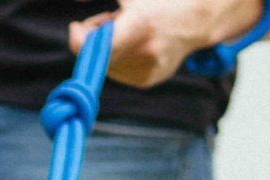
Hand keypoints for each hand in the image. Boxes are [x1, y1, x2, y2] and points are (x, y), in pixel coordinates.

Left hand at [70, 1, 252, 88]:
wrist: (195, 20)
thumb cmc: (161, 0)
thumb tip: (74, 6)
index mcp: (139, 26)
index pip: (93, 46)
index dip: (78, 38)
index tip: (76, 27)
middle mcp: (143, 53)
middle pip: (96, 55)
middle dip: (94, 37)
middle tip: (108, 19)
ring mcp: (146, 70)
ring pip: (105, 65)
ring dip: (105, 48)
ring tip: (126, 30)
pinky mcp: (147, 81)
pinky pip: (117, 73)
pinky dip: (117, 59)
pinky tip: (133, 44)